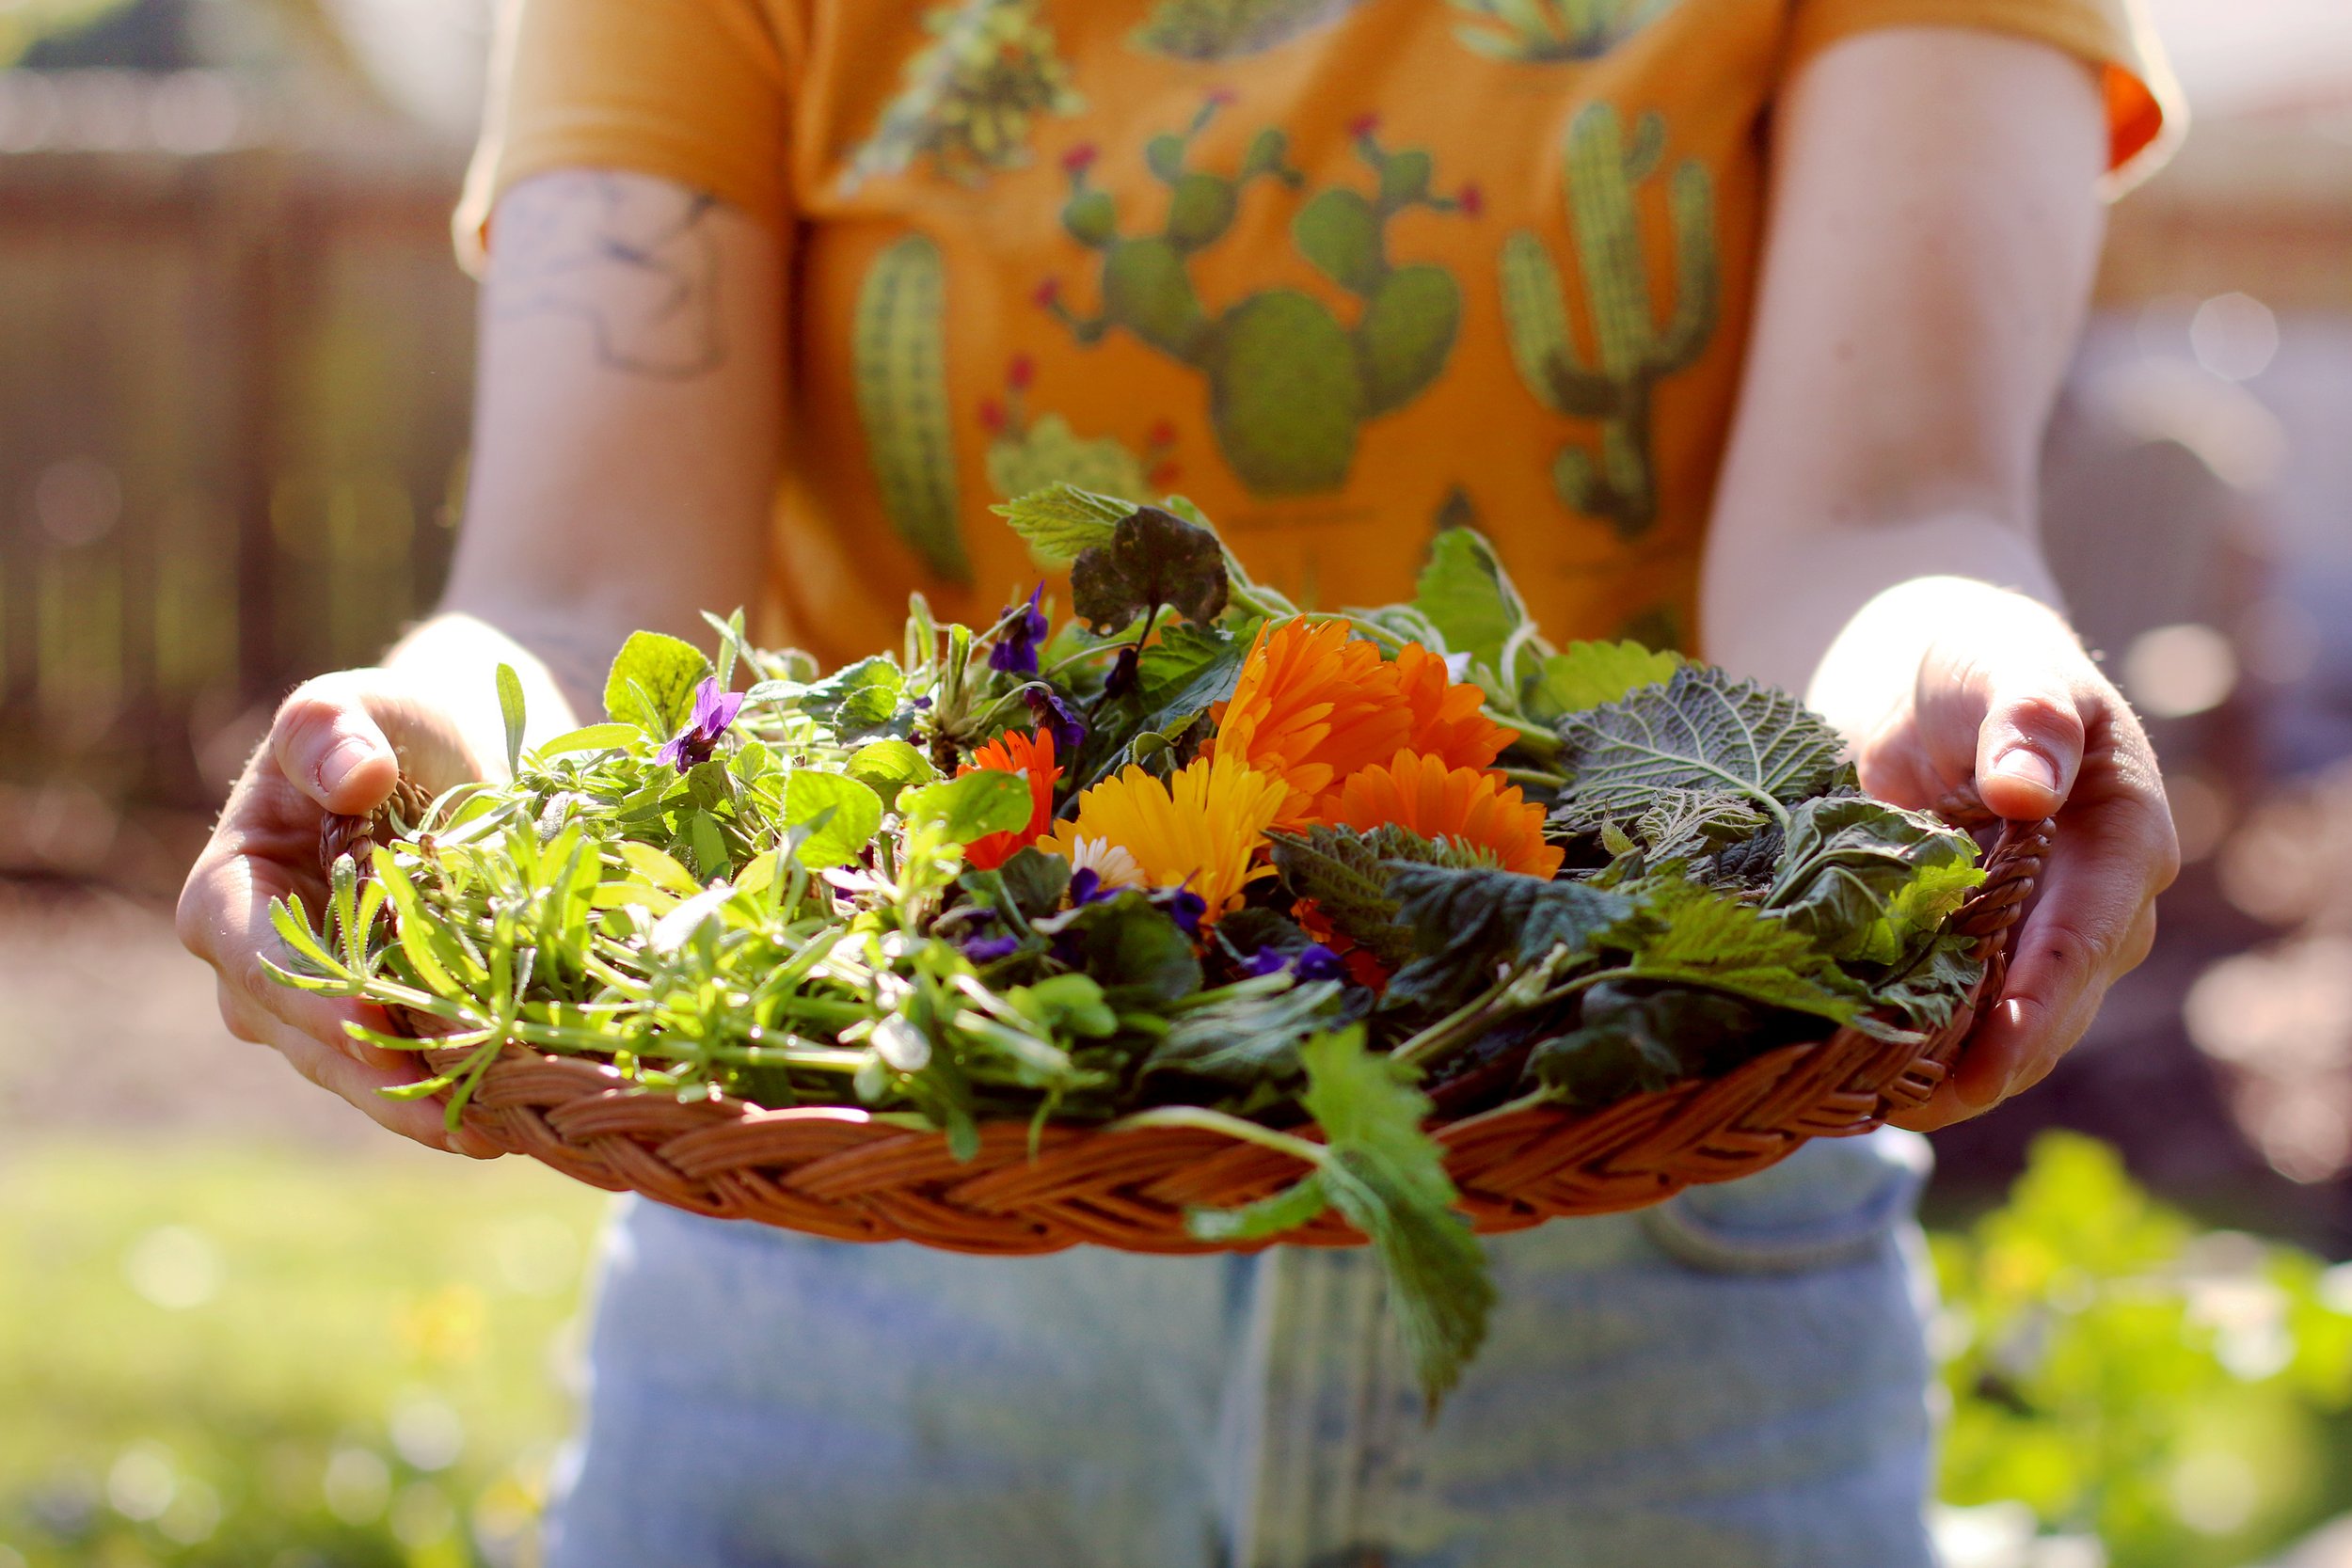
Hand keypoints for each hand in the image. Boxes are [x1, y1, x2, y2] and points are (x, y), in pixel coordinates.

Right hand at [177, 670, 504, 1155]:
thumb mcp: (366, 706)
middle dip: (378, 1078)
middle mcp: (261, 969)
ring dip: (423, 1106)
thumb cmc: (396, 731)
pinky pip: (413, 1075)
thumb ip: (334, 727)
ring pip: (361, 1075)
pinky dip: (459, 1096)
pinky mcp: (390, 1027)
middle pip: (309, 1040)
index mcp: (229, 894)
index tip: (369, 1024)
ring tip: (490, 1133)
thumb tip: (352, 778)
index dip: (310, 998)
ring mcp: (323, 1009)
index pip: (254, 961)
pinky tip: (515, 1121)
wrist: (454, 768)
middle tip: (454, 1115)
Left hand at [1856, 600, 2179, 1130]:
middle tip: (1904, 1109)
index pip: (2082, 941)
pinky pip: (1958, 1014)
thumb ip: (2024, 718)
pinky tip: (1856, 1082)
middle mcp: (2094, 903)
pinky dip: (1916, 1049)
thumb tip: (2025, 789)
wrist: (1927, 671)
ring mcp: (2036, 934)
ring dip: (1948, 1075)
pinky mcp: (1976, 946)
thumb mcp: (2006, 666)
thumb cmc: (1980, 660)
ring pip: (2006, 1028)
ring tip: (1872, 1110)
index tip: (1986, 1065)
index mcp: (2123, 837)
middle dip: (1987, 1066)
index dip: (2034, 1007)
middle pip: (2050, 1008)